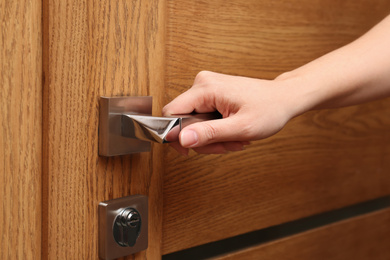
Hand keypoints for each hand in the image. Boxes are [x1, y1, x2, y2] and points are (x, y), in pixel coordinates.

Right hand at [162, 71, 299, 154]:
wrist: (284, 98)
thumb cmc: (269, 109)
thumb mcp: (241, 128)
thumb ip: (209, 133)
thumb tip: (181, 139)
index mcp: (206, 88)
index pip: (171, 113)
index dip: (175, 135)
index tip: (190, 150)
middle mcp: (202, 83)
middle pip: (183, 120)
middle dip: (202, 139)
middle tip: (225, 145)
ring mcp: (207, 87)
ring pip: (193, 122)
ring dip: (212, 137)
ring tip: (233, 139)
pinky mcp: (211, 93)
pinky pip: (202, 117)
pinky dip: (215, 130)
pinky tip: (231, 132)